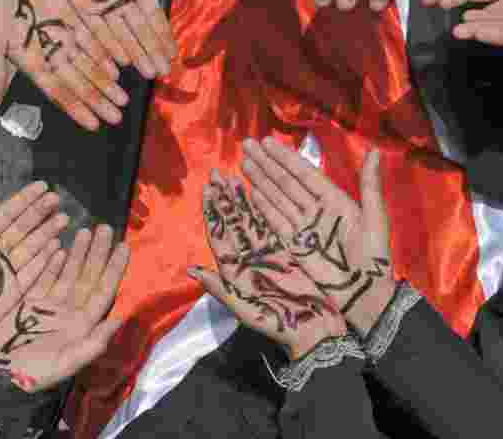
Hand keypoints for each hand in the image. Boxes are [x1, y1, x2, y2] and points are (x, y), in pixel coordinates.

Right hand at [0, 0, 129, 130]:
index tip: (94, 125)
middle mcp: (52, 55)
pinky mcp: (72, 19)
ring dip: (106, 82)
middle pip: (80, 83)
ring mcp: (64, 37)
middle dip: (98, 100)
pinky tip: (120, 68)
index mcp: (33, 64)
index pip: (59, 92)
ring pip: (90, 65)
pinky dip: (105, 54)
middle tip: (118, 117)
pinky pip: (93, 40)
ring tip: (124, 100)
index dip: (76, 108)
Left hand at [0, 182, 68, 357]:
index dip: (21, 200)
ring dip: (47, 231)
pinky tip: (58, 246)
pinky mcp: (15, 291)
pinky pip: (34, 271)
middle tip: (56, 198)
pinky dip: (47, 259)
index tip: (40, 186)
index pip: (3, 216)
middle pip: (21, 228)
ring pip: (31, 246)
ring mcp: (6, 272)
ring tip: (63, 218)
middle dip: (39, 212)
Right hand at [0, 224, 129, 392]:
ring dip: (77, 252)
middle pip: (88, 276)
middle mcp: (69, 312)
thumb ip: (93, 343)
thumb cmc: (32, 374)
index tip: (124, 246)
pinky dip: (52, 263)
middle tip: (105, 228)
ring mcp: (49, 306)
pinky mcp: (28, 303)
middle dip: (97, 252)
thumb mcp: (64, 363)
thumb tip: (120, 319)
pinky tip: (58, 245)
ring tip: (85, 230)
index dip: (114, 269)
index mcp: (82, 325)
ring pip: (68, 273)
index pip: (103, 291)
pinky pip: (44, 278)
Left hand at [14, 0, 190, 78]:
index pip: (153, 14)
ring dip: (136, 55)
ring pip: (122, 36)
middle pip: (140, 31)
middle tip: (166, 73)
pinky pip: (96, 30)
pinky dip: (108, 47)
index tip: (176, 52)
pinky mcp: (80, 6)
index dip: (164, 34)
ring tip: (149, 74)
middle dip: (153, 52)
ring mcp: (100, 4)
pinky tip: (120, 63)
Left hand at [188, 170, 346, 359]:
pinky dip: (264, 210)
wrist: (312, 330)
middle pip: (232, 222)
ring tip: (233, 176)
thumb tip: (190, 269)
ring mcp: (267, 254)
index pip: (219, 234)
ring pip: (250, 220)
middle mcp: (248, 258)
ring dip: (241, 199)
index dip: (212, 212)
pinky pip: (271, 227)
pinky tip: (258, 193)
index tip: (207, 189)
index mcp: (234, 270)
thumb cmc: (278, 322)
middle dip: (223, 198)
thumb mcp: (244, 308)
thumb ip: (219, 287)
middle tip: (216, 172)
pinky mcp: (285, 253)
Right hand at [241, 138, 394, 336]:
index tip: (267, 141)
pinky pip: (276, 222)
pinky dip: (264, 207)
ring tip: (244, 162)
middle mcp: (316, 210)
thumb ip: (371, 183)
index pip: (305, 173)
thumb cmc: (374, 257)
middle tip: (246, 144)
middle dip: (267, 163)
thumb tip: (376, 150)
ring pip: (278, 198)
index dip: (286, 157)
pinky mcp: (294, 245)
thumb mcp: (375, 217)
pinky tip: (252, 191)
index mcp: (335, 200)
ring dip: (261, 180)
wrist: (364, 294)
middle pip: (287, 182)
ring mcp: (303, 228)